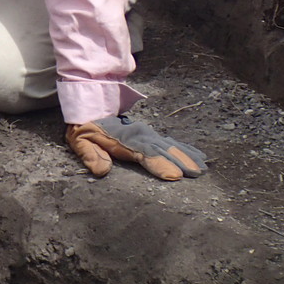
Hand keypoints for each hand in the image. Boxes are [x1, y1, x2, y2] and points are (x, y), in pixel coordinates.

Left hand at [66, 114, 206, 180]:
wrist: (90, 107)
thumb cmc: (85, 128)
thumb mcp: (80, 140)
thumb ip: (90, 154)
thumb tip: (101, 171)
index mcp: (123, 140)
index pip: (144, 153)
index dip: (159, 164)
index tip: (174, 175)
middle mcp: (140, 136)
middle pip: (163, 150)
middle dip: (180, 162)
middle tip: (197, 174)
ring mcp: (147, 134)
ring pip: (170, 146)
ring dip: (187, 156)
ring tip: (202, 168)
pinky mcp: (151, 135)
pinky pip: (171, 142)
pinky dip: (186, 149)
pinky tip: (200, 156)